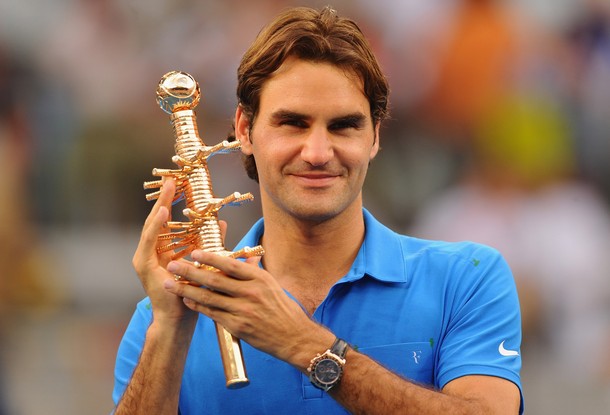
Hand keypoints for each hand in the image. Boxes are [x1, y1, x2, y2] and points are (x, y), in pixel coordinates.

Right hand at [132, 178, 196, 327]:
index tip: (177, 184)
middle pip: (157, 220)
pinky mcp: (144, 266)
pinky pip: (150, 241)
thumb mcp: (203, 262)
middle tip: (171, 180)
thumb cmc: (192, 293)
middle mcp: (151, 253)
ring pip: (152, 227)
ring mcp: (145, 259)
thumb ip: (209, 242)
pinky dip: (156, 226)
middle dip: (164, 200)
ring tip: (167, 190)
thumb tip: (221, 224)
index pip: (166, 222)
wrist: (180, 318)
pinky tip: (163, 213)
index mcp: (163, 251)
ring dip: (159, 207)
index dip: (170, 203)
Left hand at [163, 250, 331, 367]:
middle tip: (173, 266)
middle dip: (190, 272)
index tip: (193, 252)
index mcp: (259, 278)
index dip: (210, 257)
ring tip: (171, 284)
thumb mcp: (272, 284)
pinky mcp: (237, 326)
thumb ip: (255, 271)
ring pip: (209, 298)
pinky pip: (212, 314)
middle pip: (214, 280)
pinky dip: (198, 306)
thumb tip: (245, 257)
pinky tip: (187, 300)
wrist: (294, 336)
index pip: (230, 264)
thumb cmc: (283, 309)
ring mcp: (243, 310)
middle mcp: (250, 292)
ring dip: (187, 290)